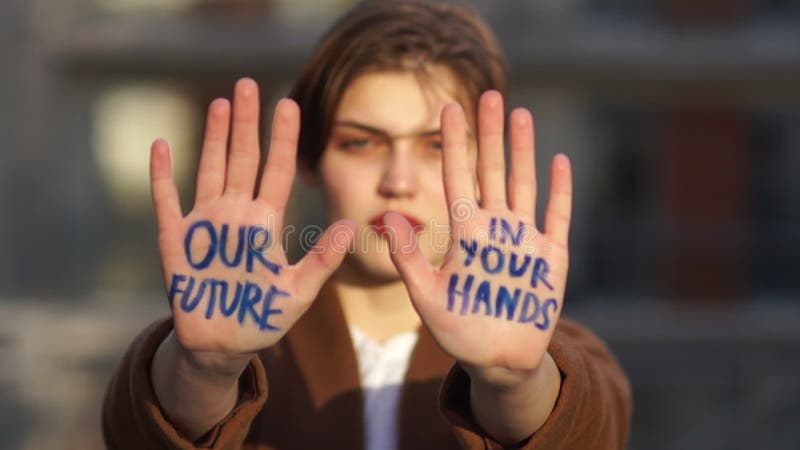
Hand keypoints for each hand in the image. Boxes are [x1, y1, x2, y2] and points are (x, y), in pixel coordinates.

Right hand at [150, 78, 354, 370]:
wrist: (222, 347)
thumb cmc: (263, 319)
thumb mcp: (299, 291)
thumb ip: (323, 259)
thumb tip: (351, 224)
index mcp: (265, 224)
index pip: (276, 171)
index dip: (282, 139)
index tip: (288, 104)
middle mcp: (236, 216)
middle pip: (242, 159)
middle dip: (246, 123)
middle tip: (247, 84)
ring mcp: (204, 225)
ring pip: (209, 170)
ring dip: (213, 138)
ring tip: (219, 103)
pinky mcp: (175, 242)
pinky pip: (166, 202)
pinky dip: (162, 176)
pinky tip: (162, 145)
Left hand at [384, 91, 571, 382]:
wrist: (498, 360)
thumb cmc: (458, 331)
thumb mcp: (426, 295)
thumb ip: (409, 258)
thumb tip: (385, 219)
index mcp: (464, 233)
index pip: (457, 177)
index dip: (454, 143)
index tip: (448, 107)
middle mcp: (493, 228)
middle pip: (491, 171)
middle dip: (489, 133)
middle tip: (489, 94)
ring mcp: (523, 239)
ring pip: (523, 184)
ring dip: (523, 150)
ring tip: (521, 114)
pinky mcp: (551, 257)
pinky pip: (556, 217)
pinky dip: (559, 191)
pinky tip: (559, 161)